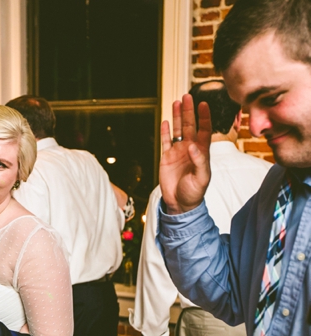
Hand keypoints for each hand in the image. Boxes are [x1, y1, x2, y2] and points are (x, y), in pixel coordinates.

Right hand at [159, 94, 211, 214]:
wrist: (180, 204)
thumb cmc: (194, 193)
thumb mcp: (202, 178)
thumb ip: (199, 161)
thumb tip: (192, 145)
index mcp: (202, 152)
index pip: (204, 129)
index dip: (204, 116)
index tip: (203, 104)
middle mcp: (190, 149)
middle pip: (190, 125)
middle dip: (189, 111)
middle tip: (187, 96)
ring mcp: (178, 152)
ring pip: (178, 130)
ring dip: (178, 117)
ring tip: (177, 102)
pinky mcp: (167, 158)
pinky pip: (166, 141)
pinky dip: (166, 131)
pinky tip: (166, 121)